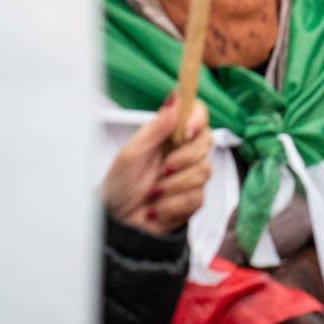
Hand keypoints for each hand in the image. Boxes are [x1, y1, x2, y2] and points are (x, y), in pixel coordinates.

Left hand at [102, 97, 211, 235]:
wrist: (116, 224)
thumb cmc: (119, 185)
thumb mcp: (131, 153)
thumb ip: (155, 127)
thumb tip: (175, 98)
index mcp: (170, 134)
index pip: (197, 113)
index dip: (198, 118)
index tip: (186, 132)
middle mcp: (183, 151)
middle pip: (206, 142)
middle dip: (182, 160)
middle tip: (161, 170)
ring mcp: (190, 175)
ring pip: (203, 171)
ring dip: (174, 186)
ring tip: (153, 194)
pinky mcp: (192, 199)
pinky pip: (197, 197)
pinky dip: (173, 205)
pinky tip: (158, 208)